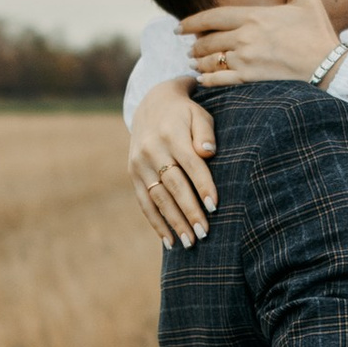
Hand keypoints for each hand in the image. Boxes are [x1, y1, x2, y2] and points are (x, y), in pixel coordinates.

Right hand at [131, 85, 218, 246]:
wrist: (151, 104)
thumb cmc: (185, 114)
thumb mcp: (198, 113)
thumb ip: (205, 131)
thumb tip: (208, 152)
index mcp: (171, 133)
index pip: (190, 164)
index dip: (202, 185)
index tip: (214, 206)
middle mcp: (152, 149)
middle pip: (173, 185)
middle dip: (189, 210)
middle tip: (204, 233)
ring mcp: (139, 163)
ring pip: (158, 197)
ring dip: (174, 222)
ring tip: (190, 242)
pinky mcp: (133, 173)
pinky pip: (144, 202)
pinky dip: (156, 223)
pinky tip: (169, 241)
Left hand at [181, 0, 341, 90]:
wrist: (329, 66)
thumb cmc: (317, 31)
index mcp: (253, 16)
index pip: (212, 17)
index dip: (192, 23)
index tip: (180, 27)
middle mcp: (244, 37)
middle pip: (208, 40)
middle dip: (196, 44)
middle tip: (189, 47)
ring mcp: (245, 59)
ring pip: (211, 60)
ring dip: (200, 62)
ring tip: (195, 62)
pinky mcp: (250, 79)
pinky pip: (220, 79)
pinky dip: (208, 79)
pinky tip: (204, 78)